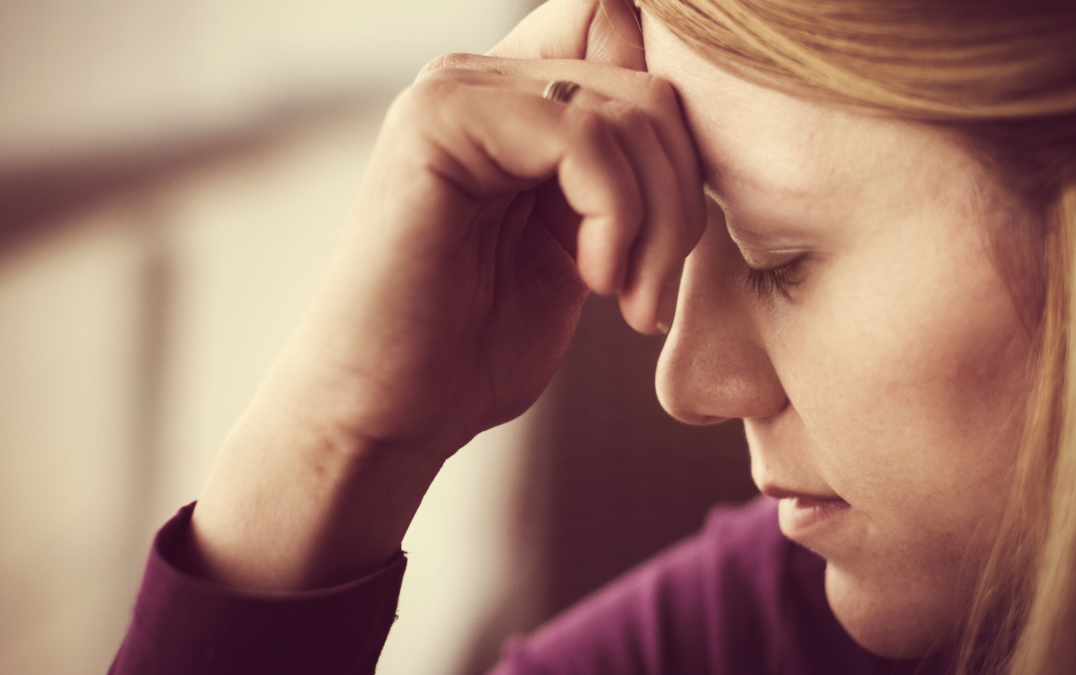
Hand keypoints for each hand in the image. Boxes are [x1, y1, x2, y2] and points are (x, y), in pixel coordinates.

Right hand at [187, 0, 703, 591]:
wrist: (386, 413)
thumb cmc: (475, 349)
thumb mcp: (577, 250)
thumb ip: (619, 177)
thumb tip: (689, 120)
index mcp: (514, 102)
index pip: (627, 35)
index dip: (679, 125)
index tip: (672, 230)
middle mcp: (482, 79)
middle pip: (650, 79)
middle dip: (682, 194)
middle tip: (655, 290)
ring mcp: (456, 91)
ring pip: (629, 110)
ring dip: (658, 222)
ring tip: (631, 301)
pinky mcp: (440, 121)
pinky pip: (584, 139)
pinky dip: (616, 218)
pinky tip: (593, 282)